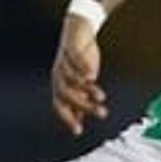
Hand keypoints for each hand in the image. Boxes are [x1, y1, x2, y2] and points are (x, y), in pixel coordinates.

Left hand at [50, 13, 109, 135]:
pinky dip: (82, 68)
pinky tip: (91, 75)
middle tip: (102, 113)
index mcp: (59, 85)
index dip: (67, 118)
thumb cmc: (79, 60)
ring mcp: (63, 62)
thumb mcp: (80, 82)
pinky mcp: (70, 48)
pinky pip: (74, 60)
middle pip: (67, 95)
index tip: (78, 131)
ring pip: (72, 80)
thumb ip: (78, 98)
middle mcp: (58, 75)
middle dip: (84, 106)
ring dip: (86, 89)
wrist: (78, 30)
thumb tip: (78, 119)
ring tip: (102, 97)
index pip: (59, 106)